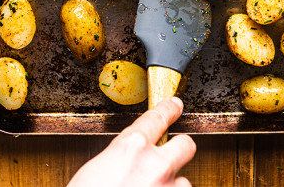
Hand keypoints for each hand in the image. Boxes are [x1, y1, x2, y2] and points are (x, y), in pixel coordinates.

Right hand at [67, 97, 195, 186]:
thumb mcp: (97, 169)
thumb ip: (121, 159)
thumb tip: (131, 161)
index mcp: (131, 147)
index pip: (158, 117)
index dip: (169, 108)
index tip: (176, 104)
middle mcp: (156, 165)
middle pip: (186, 145)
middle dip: (181, 148)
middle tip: (174, 152)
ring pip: (184, 183)